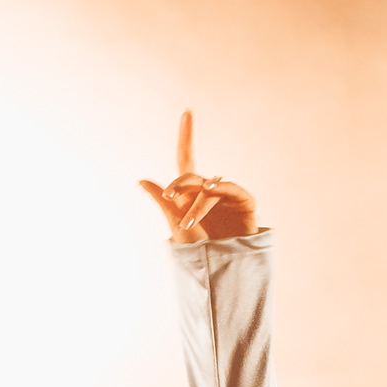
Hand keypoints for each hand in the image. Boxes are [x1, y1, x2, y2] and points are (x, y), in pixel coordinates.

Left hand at [138, 109, 257, 242]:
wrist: (221, 274)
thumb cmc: (199, 253)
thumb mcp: (176, 225)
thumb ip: (163, 201)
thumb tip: (141, 180)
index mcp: (190, 193)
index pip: (186, 159)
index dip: (186, 136)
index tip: (187, 112)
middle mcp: (209, 191)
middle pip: (193, 177)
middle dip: (180, 186)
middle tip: (170, 198)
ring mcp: (228, 196)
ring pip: (209, 187)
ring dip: (198, 203)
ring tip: (188, 222)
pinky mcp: (245, 203)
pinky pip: (233, 189)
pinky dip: (222, 189)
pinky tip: (212, 193)